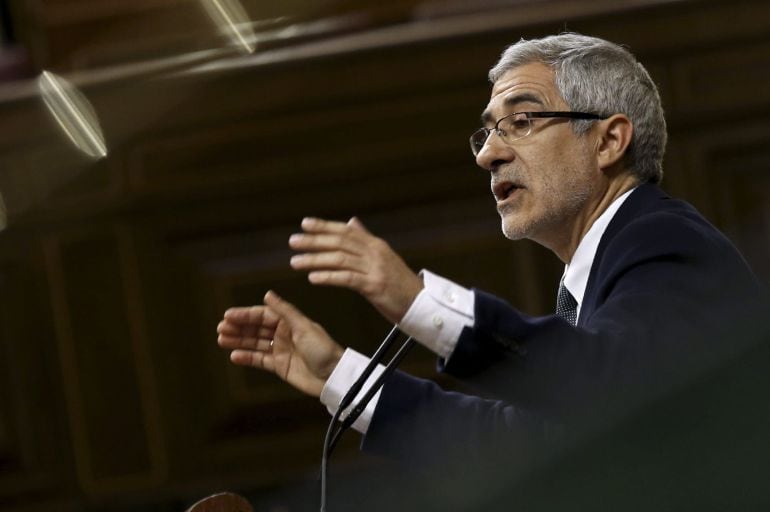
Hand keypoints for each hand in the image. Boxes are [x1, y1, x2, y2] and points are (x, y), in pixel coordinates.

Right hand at [216, 290, 344, 396]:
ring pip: (255, 343)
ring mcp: (280, 350)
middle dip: (238, 328)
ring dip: (239, 341)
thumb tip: (267, 293)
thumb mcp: (303, 327)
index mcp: (290, 322)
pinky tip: (234, 356)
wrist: (334, 376)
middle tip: (220, 328)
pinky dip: (247, 357)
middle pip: (256, 329)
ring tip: (221, 340)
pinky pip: (259, 360)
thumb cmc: (323, 349)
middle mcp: (283, 334)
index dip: (245, 315)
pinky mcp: (280, 366)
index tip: (228, 315)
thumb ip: (284, 311)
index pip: (263, 315)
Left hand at [289, 217, 423, 323]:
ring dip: (315, 260)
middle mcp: (375, 253)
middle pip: (340, 242)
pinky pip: (347, 278)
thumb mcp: (385, 257)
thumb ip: (367, 239)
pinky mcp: (375, 286)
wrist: (423, 304)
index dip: (324, 226)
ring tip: (295, 262)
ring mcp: (376, 269)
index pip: (346, 231)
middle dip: (314, 241)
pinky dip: (328, 276)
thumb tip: (353, 222)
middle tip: (293, 242)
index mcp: (376, 245)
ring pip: (340, 259)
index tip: (305, 224)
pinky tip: (313, 278)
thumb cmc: (401, 284)